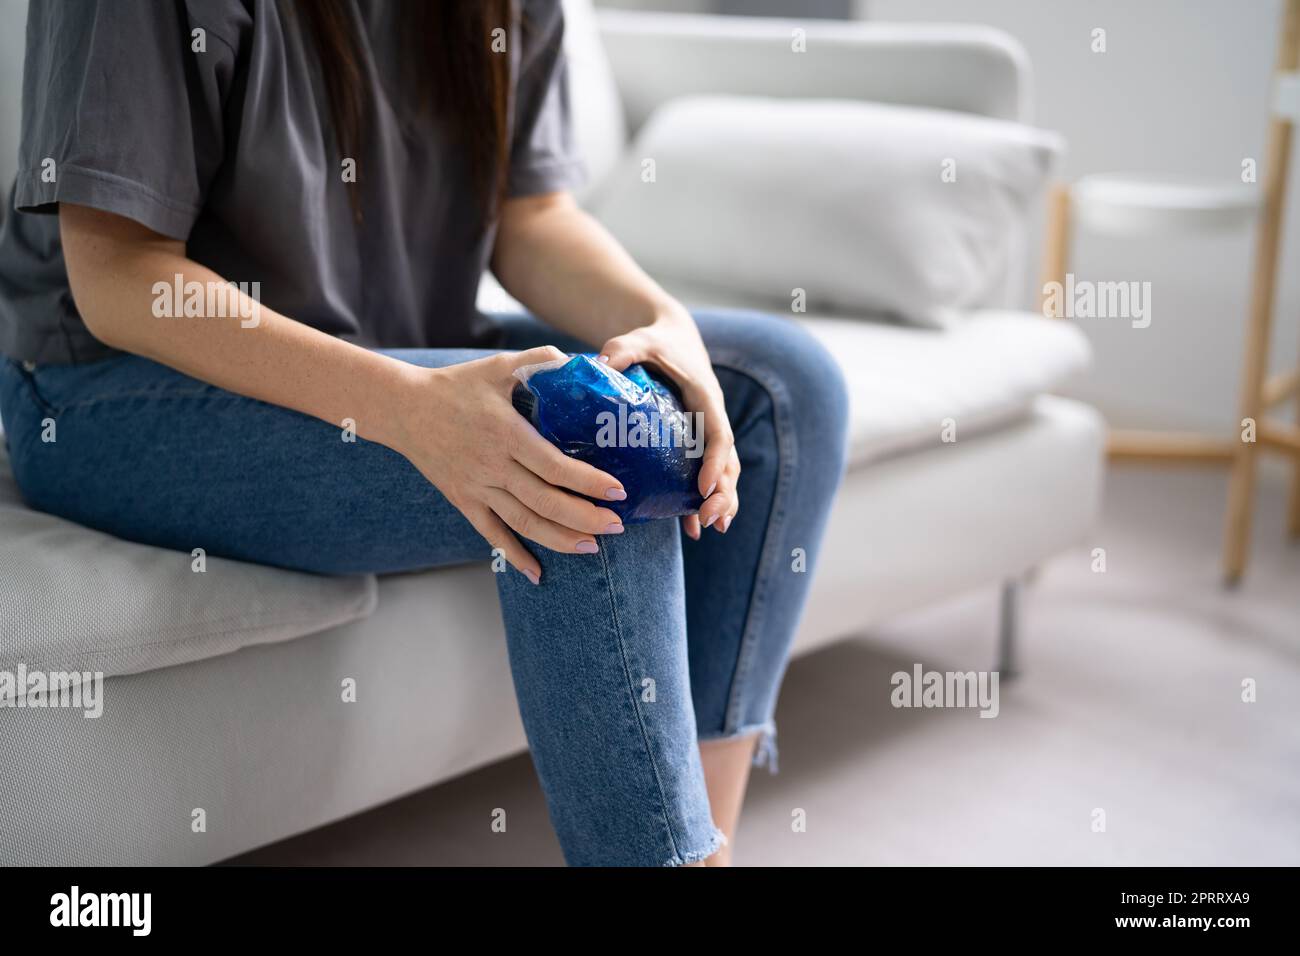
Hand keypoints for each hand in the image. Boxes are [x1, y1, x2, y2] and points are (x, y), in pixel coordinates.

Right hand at [393, 347, 627, 583]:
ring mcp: (477, 487)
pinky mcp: (463, 500)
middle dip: (585, 518)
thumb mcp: (497, 366)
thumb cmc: (455, 385)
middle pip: (545, 501)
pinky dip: (514, 556)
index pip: (555, 466)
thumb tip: (579, 363)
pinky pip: (491, 535)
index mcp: (506, 433)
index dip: (589, 482)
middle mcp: (493, 465)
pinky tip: (537, 573)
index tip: (617, 491)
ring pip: (523, 523)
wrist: (403, 409)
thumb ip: (539, 362)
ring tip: (592, 547)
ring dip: (560, 539)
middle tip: (616, 526)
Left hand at [596, 305, 737, 540]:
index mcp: (705, 398)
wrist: (673, 336)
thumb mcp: (640, 340)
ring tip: (709, 529)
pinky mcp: (696, 443)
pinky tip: (693, 528)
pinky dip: (703, 501)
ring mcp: (707, 433)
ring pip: (724, 473)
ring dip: (721, 502)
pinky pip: (707, 476)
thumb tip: (600, 364)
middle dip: (723, 493)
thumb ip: (623, 349)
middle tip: (709, 521)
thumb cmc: (657, 341)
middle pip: (727, 462)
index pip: (717, 434)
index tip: (704, 487)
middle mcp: (712, 418)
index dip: (714, 463)